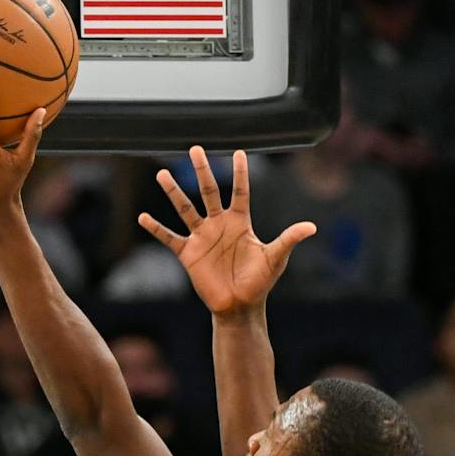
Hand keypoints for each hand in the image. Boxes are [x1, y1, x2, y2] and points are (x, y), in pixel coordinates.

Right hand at [138, 147, 315, 317]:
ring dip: (173, 192)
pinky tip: (143, 217)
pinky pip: (169, 237)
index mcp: (239, 222)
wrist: (240, 306)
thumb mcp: (275, 258)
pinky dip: (156, 228)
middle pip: (208, 191)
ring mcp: (202, 237)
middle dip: (202, 170)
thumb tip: (311, 227)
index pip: (239, 191)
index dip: (239, 173)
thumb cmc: (260, 282)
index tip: (239, 152)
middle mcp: (218, 225)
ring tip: (162, 174)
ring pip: (185, 209)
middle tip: (195, 149)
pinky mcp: (188, 253)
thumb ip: (289, 239)